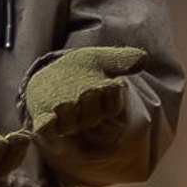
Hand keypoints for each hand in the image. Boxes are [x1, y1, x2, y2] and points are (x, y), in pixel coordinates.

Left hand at [23, 46, 145, 152]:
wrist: (51, 77)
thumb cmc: (81, 71)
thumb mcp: (98, 59)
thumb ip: (119, 59)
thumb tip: (143, 58)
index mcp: (103, 104)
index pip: (113, 104)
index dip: (113, 95)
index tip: (113, 84)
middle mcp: (85, 116)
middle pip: (92, 115)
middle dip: (90, 102)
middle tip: (89, 90)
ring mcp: (65, 122)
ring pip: (70, 123)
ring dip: (69, 114)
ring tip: (66, 104)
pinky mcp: (44, 122)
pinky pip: (46, 129)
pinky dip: (47, 127)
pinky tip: (47, 122)